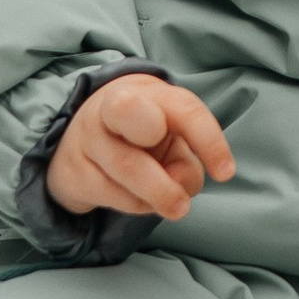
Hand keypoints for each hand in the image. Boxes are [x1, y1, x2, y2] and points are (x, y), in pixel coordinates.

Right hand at [47, 76, 235, 221]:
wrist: (80, 142)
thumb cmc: (139, 137)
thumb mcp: (170, 139)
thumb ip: (185, 159)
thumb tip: (182, 189)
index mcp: (147, 92)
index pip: (183, 108)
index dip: (208, 140)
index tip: (226, 174)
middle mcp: (110, 107)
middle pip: (133, 113)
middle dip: (161, 138)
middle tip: (181, 192)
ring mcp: (87, 138)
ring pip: (128, 169)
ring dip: (161, 196)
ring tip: (175, 206)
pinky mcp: (72, 172)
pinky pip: (113, 196)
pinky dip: (138, 206)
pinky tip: (140, 199)